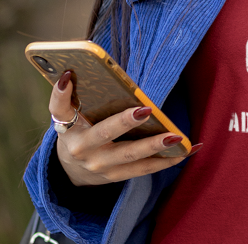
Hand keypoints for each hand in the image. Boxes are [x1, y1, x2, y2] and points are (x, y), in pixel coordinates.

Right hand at [50, 71, 200, 186]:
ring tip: (176, 137)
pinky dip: (168, 160)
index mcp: (67, 128)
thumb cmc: (76, 130)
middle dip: (126, 122)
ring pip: (130, 158)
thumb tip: (73, 71)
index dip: (62, 93)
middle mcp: (82, 149)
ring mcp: (100, 167)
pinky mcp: (116, 177)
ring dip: (154, 147)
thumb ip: (70, 95)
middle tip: (146, 110)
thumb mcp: (67, 113)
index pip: (59, 108)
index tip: (69, 76)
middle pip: (105, 134)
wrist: (70, 171)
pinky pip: (144, 170)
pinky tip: (187, 149)